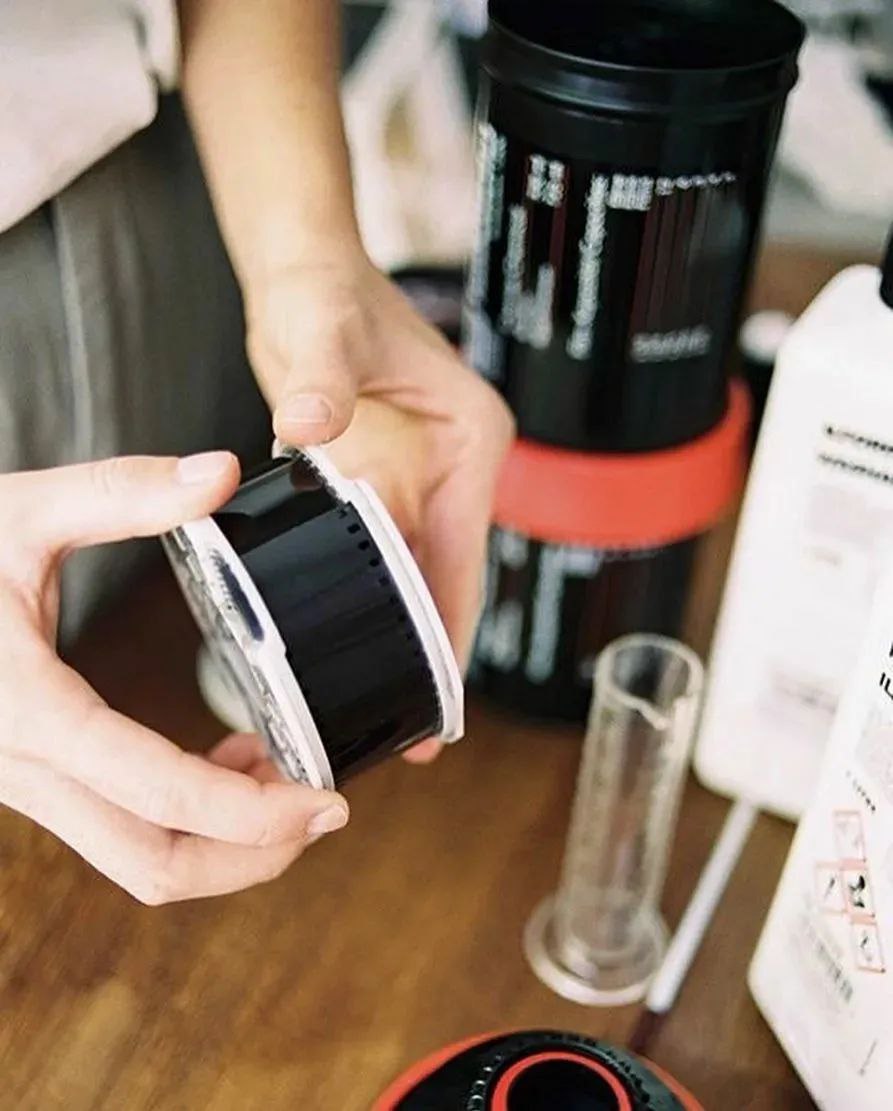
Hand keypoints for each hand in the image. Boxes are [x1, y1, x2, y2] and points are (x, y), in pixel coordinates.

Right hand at [0, 453, 348, 903]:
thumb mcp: (19, 511)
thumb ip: (121, 492)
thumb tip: (220, 472)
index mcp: (27, 710)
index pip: (161, 795)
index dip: (255, 816)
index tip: (328, 802)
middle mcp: (22, 767)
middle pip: (156, 864)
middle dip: (253, 856)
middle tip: (325, 808)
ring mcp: (23, 782)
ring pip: (137, 858)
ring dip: (224, 841)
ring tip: (286, 777)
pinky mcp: (32, 775)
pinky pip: (119, 826)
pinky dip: (187, 816)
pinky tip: (229, 761)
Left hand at [245, 255, 514, 758]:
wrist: (304, 273)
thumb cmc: (327, 291)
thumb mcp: (324, 332)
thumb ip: (321, 379)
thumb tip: (311, 426)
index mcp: (471, 440)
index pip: (466, 553)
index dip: (454, 629)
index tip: (444, 699)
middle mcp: (455, 469)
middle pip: (450, 579)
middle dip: (434, 653)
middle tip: (415, 733)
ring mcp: (422, 479)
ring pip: (419, 577)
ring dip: (404, 637)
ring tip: (383, 706)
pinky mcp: (384, 483)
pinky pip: (383, 558)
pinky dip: (370, 602)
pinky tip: (348, 643)